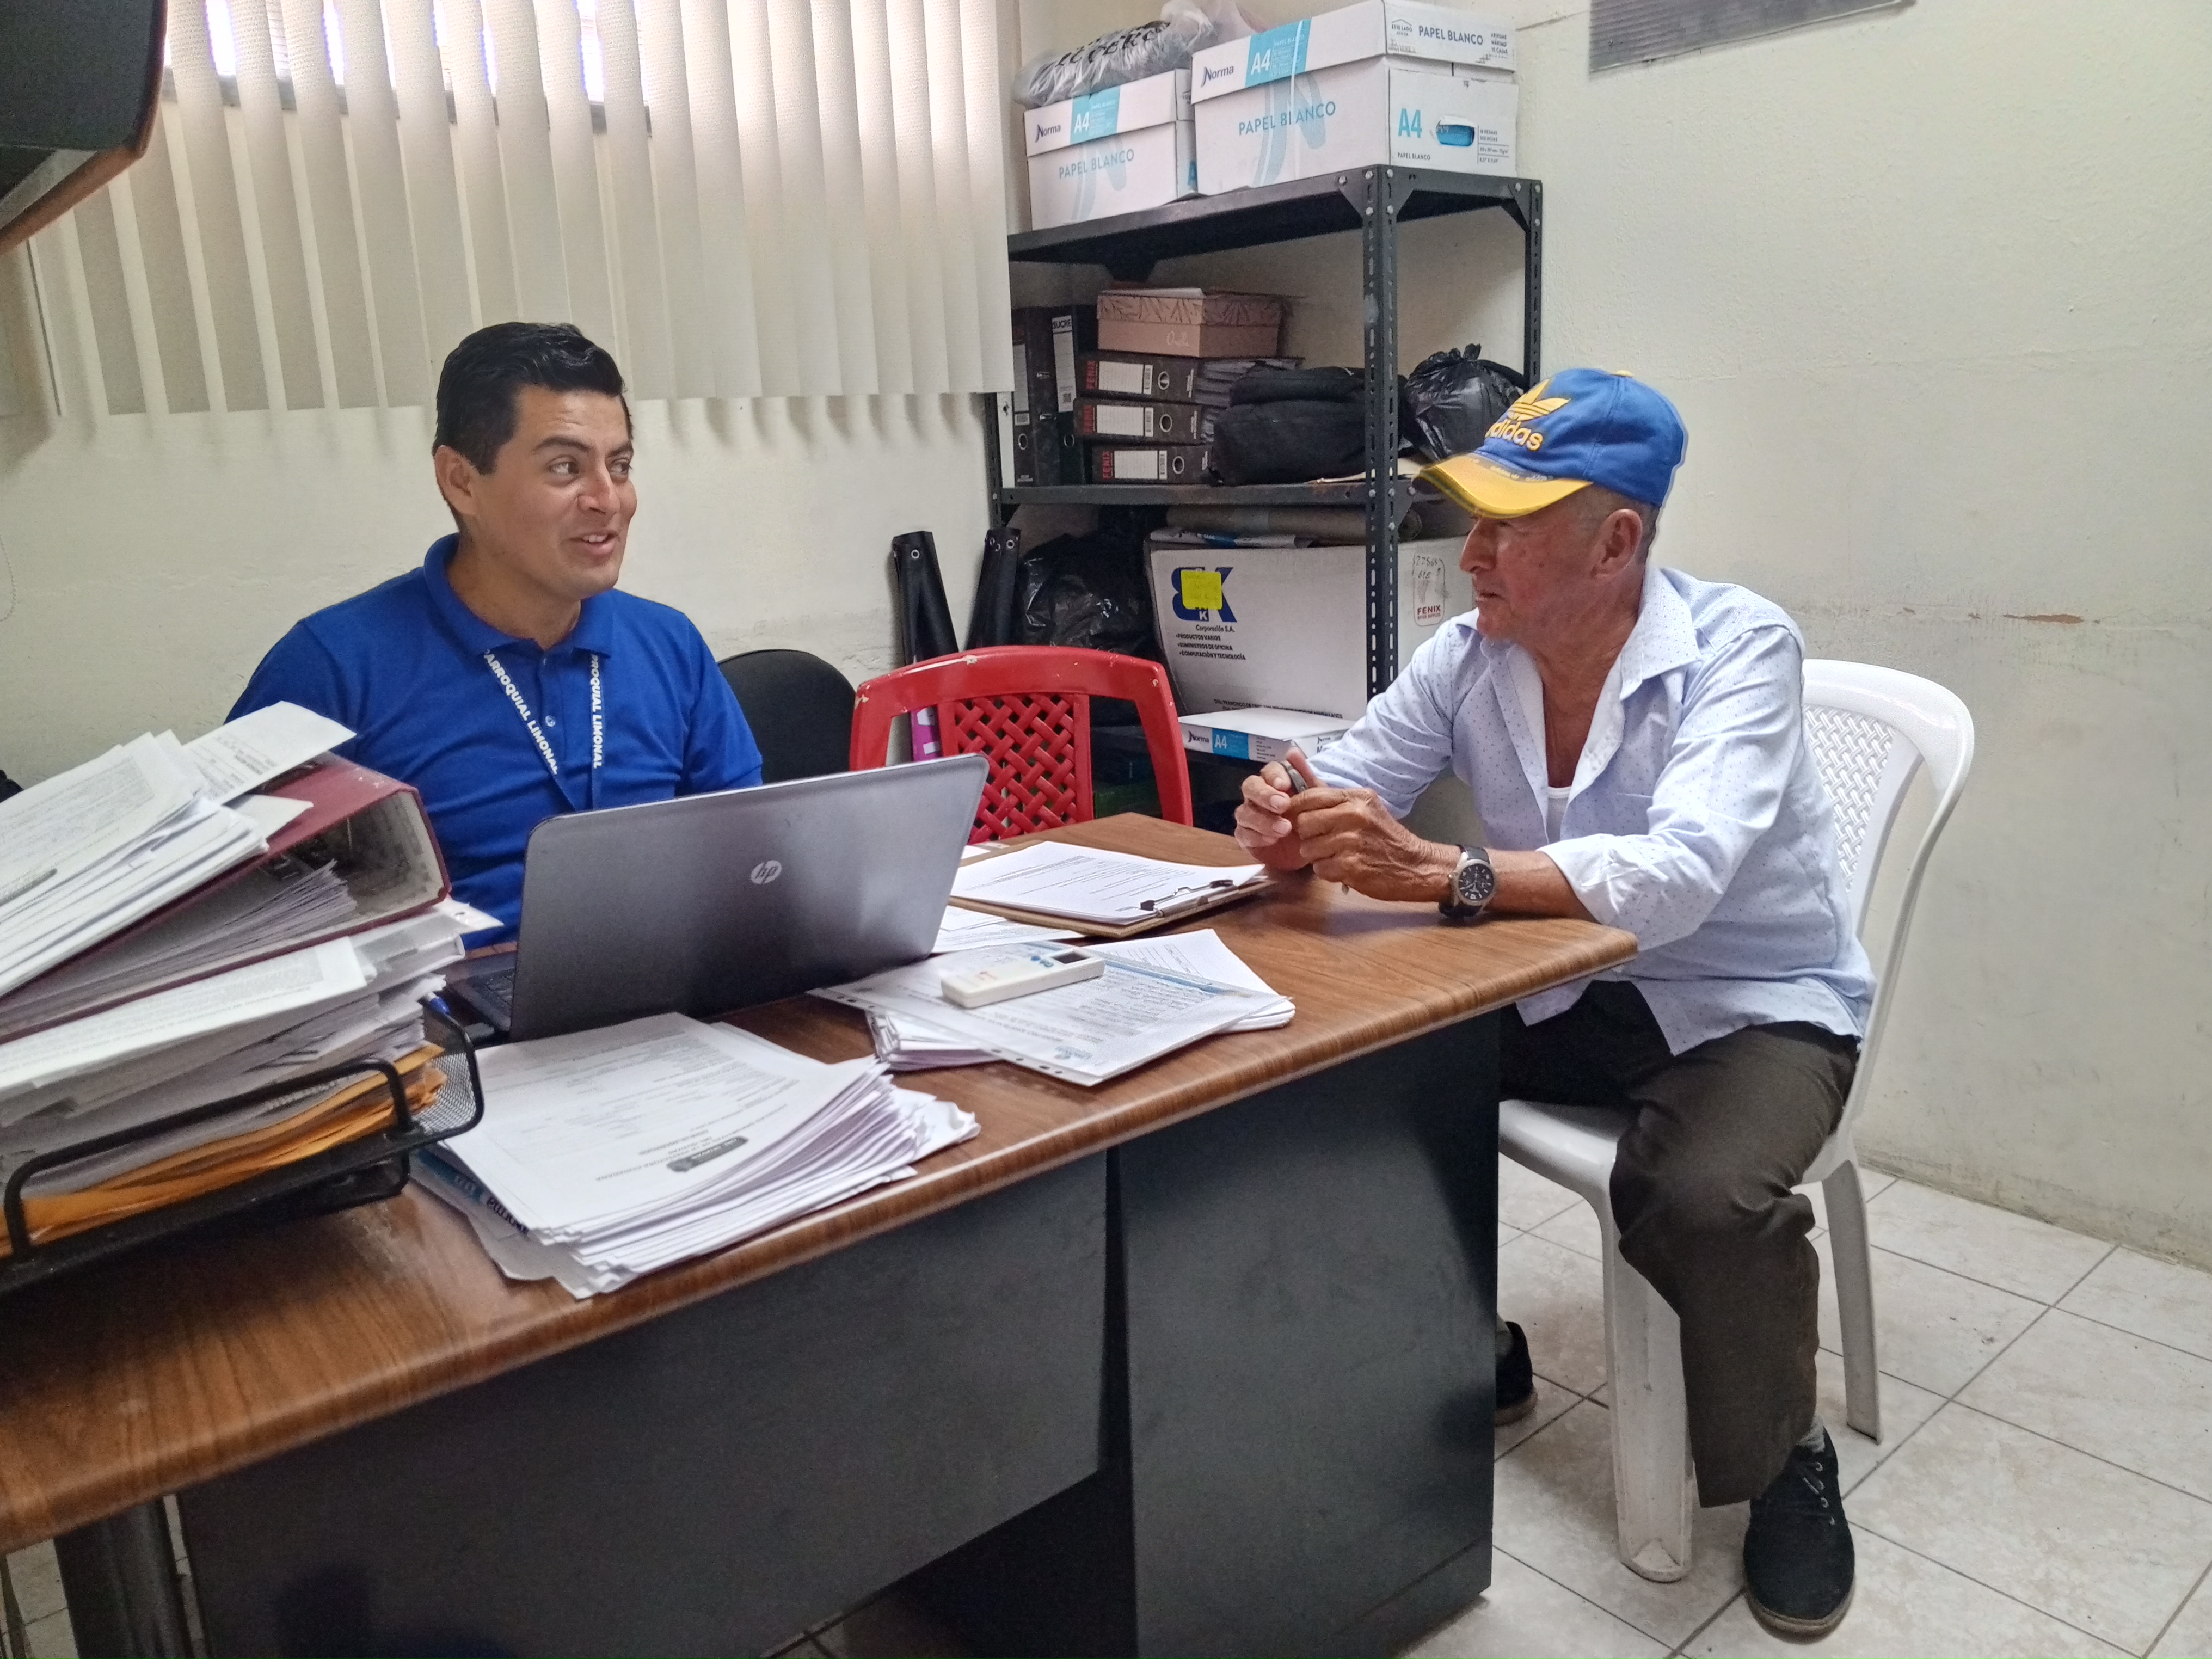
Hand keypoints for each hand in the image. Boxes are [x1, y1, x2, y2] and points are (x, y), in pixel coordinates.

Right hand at [1233, 752, 1321, 869]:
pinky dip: (1256, 836)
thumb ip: (1305, 775)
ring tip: (1284, 829)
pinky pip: (1243, 834)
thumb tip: (1293, 752)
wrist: (1310, 849)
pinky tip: (1271, 840)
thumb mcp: (1315, 797)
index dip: (1274, 775)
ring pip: (1244, 812)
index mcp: (1275, 782)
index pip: (1268, 770)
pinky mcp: (1246, 836)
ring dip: (1263, 820)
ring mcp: (1249, 815)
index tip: (1284, 785)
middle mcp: (1258, 795)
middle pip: (1250, 786)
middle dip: (1265, 795)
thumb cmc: (1311, 818)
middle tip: (1283, 805)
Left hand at [1286, 784, 1460, 902]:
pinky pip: (1320, 869)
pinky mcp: (1352, 865)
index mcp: (1357, 798)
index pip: (1310, 796)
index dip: (1297, 809)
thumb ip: (1331, 796)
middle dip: (1308, 835)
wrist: (1414, 866)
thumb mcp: (1365, 807)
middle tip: (1323, 841)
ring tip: (1337, 855)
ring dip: (1318, 856)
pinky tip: (1344, 868)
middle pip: (1303, 823)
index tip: (1296, 817)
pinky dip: (1329, 872)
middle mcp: (1354, 815)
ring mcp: (1352, 841)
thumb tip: (1294, 759)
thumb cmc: (1385, 837)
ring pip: (1308, 848)